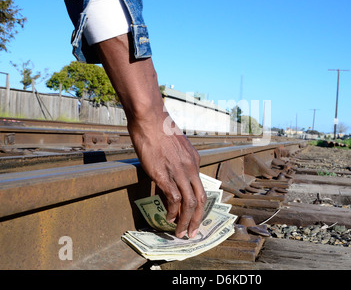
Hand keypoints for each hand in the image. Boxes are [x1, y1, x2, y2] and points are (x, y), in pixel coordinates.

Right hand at [96, 34, 205, 237]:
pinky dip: (172, 212)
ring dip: (185, 221)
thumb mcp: (175, 145)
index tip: (195, 216)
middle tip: (193, 232)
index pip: (201, 188)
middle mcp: (190, 167)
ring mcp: (178, 171)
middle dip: (198, 219)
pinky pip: (173, 199)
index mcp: (194, 160)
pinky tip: (168, 218)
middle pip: (201, 199)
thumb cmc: (158, 128)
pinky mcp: (163, 174)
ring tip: (180, 233)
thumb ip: (178, 160)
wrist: (149, 118)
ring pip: (189, 203)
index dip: (199, 205)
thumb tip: (172, 173)